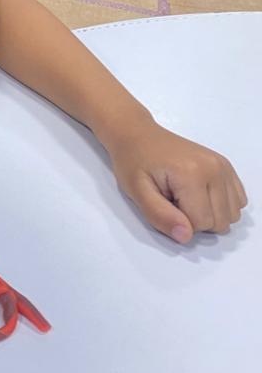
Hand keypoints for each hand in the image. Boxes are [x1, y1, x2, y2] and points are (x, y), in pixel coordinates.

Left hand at [106, 120, 246, 243]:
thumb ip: (160, 216)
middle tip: (173, 199)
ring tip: (185, 196)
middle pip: (220, 222)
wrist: (139, 136)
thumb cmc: (134, 162)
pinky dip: (221, 205)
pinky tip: (200, 194)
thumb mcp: (137, 192)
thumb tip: (186, 237)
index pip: (201, 224)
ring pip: (232, 215)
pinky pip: (238, 201)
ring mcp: (223, 166)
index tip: (164, 203)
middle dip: (195, 220)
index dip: (180, 222)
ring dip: (210, 214)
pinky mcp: (227, 166)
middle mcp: (214, 168)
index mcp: (191, 174)